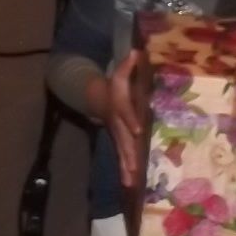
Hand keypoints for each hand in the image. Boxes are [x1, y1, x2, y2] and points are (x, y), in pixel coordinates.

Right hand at [105, 50, 146, 187]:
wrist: (98, 100)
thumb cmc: (113, 88)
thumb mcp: (118, 74)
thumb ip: (127, 65)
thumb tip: (137, 51)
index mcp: (120, 108)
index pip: (126, 115)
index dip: (131, 121)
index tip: (137, 130)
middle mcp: (119, 125)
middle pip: (124, 141)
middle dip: (129, 154)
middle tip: (134, 168)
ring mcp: (119, 136)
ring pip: (123, 153)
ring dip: (127, 168)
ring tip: (130, 183)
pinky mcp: (120, 143)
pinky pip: (123, 158)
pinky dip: (126, 171)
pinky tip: (130, 184)